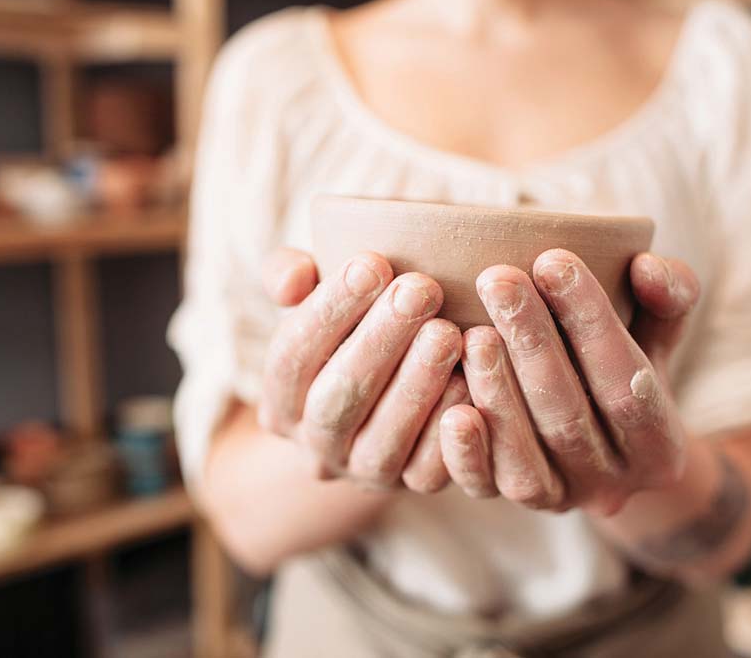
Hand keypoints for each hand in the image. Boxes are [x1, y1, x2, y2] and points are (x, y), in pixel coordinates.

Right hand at [257, 248, 466, 491]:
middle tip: (420, 290)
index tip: (372, 263)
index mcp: (281, 400)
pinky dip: (448, 430)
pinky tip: (469, 382)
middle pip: (337, 399)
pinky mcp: (412, 488)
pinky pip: (428, 469)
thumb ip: (291, 277)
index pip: (291, 357)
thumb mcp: (315, 298)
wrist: (393, 394)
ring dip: (416, 384)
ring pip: (382, 440)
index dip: (328, 310)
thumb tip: (291, 280)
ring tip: (449, 332)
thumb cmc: (354, 327)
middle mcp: (315, 446)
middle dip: (379, 342)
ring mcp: (364, 473)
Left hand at [441, 249, 699, 513]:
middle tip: (497, 279)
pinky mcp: (510, 503)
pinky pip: (484, 484)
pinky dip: (466, 451)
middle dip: (532, 342)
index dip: (590, 321)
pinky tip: (449, 408)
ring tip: (470, 331)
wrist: (603, 451)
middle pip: (568, 414)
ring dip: (496, 391)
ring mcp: (559, 499)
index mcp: (660, 446)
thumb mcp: (658, 336)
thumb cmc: (622, 369)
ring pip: (526, 454)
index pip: (627, 381)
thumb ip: (666, 298)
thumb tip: (648, 267)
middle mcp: (612, 484)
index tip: (552, 260)